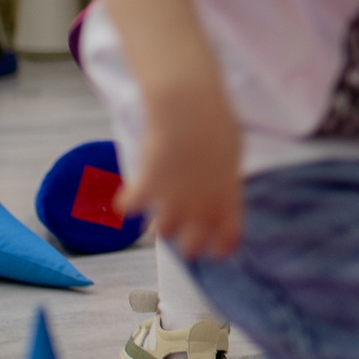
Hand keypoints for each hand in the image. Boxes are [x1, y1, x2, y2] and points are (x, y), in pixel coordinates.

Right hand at [119, 84, 245, 261]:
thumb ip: (224, 180)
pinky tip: (129, 194)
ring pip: (160, 234)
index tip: (214, 249)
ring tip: (155, 210)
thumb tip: (219, 187)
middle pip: (191, 249)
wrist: (188, 108)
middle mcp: (201, 207)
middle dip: (185, 243)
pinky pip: (128, 210)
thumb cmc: (215, 122)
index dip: (220, 248)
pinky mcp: (146, 188)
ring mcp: (172, 201)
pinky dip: (126, 203)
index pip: (228, 240)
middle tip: (181, 229)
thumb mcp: (232, 155)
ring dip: (156, 224)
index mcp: (227, 198)